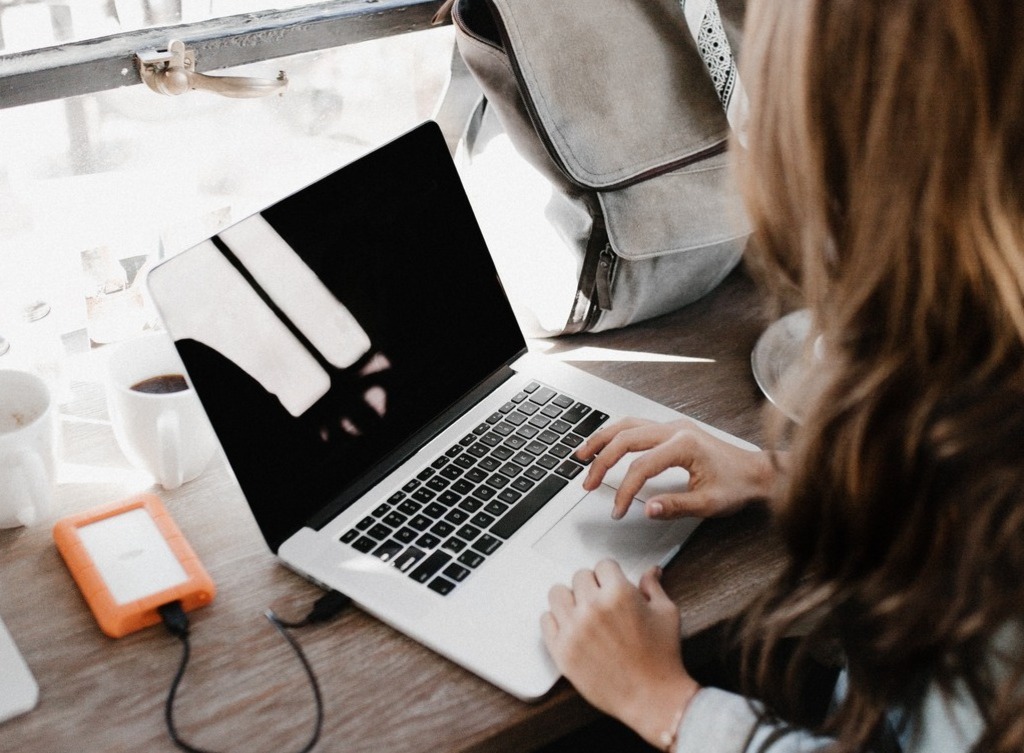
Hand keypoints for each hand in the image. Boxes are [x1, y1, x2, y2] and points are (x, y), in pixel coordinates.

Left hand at [541, 560, 698, 747]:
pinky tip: (571, 628)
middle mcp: (593, 608)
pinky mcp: (561, 650)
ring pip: (557, 593)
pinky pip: (545, 620)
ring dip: (570, 599)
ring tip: (583, 612)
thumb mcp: (666, 614)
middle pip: (579, 577)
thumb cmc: (662, 658)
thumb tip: (651, 571)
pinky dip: (556, 621)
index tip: (612, 584)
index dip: (611, 575)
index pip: (603, 565)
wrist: (652, 698)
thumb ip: (653, 587)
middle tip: (601, 601)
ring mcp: (574, 629)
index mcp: (619, 594)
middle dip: (592, 586)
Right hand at [577, 417, 777, 520]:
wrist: (757, 472)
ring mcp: (673, 426)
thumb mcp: (709, 503)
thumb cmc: (738, 485)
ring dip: (602, 440)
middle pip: (626, 438)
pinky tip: (605, 444)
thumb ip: (676, 506)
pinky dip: (616, 435)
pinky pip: (636, 425)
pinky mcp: (673, 430)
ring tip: (582, 455)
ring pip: (627, 425)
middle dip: (602, 461)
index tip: (618, 510)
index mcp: (684, 445)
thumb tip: (647, 509)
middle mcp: (675, 429)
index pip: (641, 467)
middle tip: (588, 483)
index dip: (624, 490)